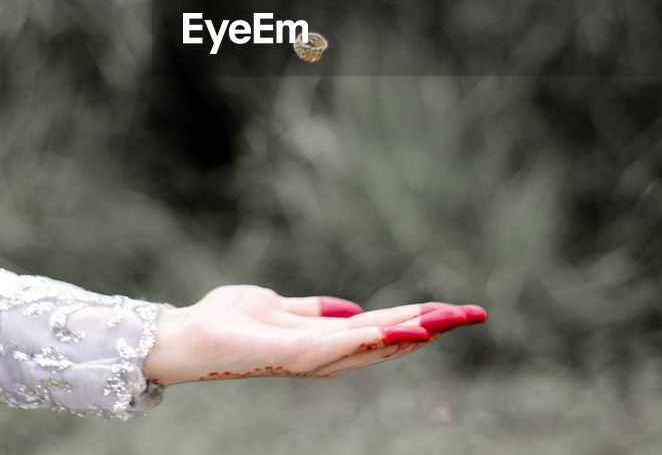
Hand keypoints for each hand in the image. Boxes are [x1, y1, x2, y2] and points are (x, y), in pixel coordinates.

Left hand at [142, 285, 485, 383]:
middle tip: (475, 314)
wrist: (185, 337)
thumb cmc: (226, 322)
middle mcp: (324, 352)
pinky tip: (400, 331)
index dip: (419, 318)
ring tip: (449, 320)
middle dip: (432, 326)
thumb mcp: (278, 306)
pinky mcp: (292, 355)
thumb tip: (349, 309)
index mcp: (324, 338)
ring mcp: (310, 356)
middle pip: (389, 338)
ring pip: (372, 344)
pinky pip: (338, 346)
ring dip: (413, 332)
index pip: (382, 326)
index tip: (457, 309)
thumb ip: (312, 310)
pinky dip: (371, 340)